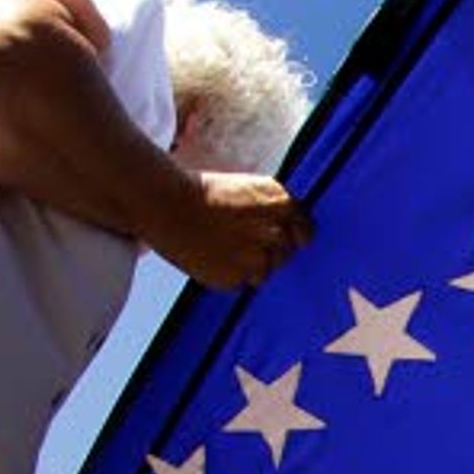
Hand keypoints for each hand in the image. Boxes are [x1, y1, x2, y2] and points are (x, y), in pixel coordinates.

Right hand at [154, 169, 312, 290]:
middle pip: (285, 254)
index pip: (306, 230)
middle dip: (268, 250)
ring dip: (250, 265)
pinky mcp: (235, 278)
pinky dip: (230, 274)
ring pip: (265, 272)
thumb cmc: (206, 194)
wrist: (166, 203)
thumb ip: (274, 210)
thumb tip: (298, 235)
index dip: (293, 234)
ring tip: (222, 245)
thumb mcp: (249, 190)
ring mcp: (256, 259)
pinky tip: (212, 255)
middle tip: (237, 236)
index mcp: (280, 203)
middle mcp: (274, 232)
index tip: (278, 234)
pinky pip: (242, 283)